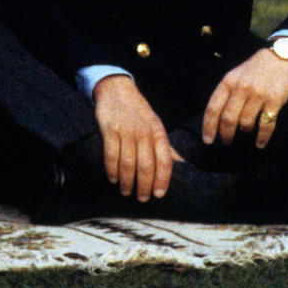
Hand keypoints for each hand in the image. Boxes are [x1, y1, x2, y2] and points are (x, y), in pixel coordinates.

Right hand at [92, 75, 183, 201]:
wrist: (116, 89)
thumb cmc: (137, 111)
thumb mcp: (155, 123)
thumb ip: (162, 144)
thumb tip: (176, 164)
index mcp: (158, 132)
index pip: (164, 160)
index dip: (162, 180)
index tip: (159, 194)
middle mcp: (144, 132)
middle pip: (146, 165)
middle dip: (144, 186)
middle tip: (142, 198)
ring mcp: (127, 131)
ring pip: (129, 163)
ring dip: (128, 181)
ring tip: (126, 192)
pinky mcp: (110, 130)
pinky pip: (111, 155)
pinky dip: (112, 170)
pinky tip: (113, 179)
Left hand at [201, 49, 287, 149]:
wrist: (281, 56)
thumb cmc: (256, 68)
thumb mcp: (236, 74)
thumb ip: (226, 92)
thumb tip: (217, 117)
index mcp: (229, 81)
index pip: (213, 108)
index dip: (208, 126)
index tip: (207, 140)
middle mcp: (242, 88)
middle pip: (228, 118)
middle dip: (225, 134)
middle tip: (226, 141)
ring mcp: (258, 95)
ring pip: (245, 123)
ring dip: (244, 131)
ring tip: (245, 131)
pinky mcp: (275, 101)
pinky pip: (266, 125)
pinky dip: (262, 137)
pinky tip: (259, 143)